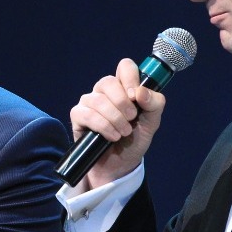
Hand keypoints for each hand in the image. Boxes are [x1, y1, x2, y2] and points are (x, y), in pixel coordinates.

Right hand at [69, 57, 166, 188]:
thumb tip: (140, 92)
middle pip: (108, 82)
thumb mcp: (152, 123)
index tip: (135, 97)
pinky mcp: (78, 116)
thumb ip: (154, 104)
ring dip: (115, 119)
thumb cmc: (134, 140)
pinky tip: (111, 136)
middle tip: (131, 119)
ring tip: (123, 133)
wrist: (120, 164)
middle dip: (123, 103)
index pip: (125, 66)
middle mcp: (104, 91)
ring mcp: (89, 102)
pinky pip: (87, 114)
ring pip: (98, 100)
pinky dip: (103, 127)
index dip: (130, 78)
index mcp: (124, 87)